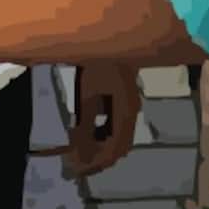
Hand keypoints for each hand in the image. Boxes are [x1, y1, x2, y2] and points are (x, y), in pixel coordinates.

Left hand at [67, 62, 141, 176]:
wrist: (108, 37)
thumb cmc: (96, 64)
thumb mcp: (87, 97)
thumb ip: (85, 126)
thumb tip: (80, 154)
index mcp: (126, 113)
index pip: (115, 150)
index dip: (96, 163)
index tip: (77, 171)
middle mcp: (132, 112)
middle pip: (119, 146)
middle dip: (98, 158)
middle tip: (76, 167)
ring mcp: (130, 105)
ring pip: (118, 136)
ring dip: (100, 146)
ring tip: (79, 152)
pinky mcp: (124, 98)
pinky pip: (115, 124)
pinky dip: (101, 133)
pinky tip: (86, 133)